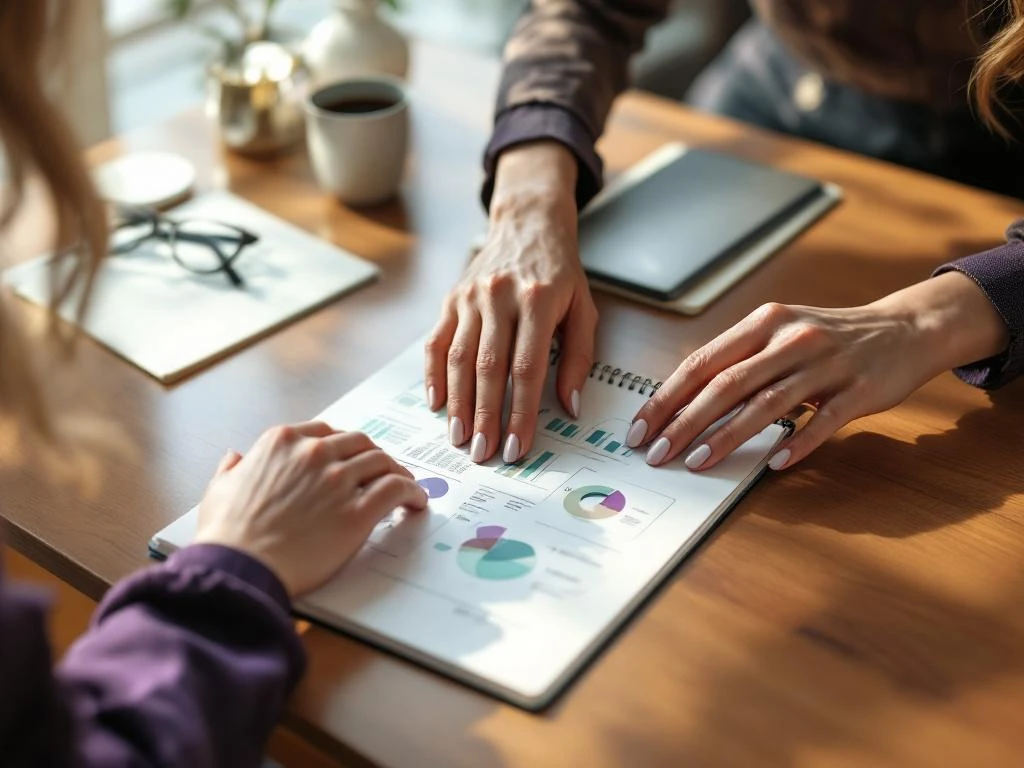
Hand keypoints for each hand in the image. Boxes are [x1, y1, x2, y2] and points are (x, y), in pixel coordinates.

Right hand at [195, 421, 428, 596]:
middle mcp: (314, 454)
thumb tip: (236, 457)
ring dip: (398, 472)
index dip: (345, 445)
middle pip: (360, 443)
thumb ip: (232, 469)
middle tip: (384, 470)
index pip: (327, 432)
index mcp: (283, 442)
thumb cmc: (227, 536)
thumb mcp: (219, 490)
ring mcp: (338, 481)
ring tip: (406, 486)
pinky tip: (415, 502)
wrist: (240, 568)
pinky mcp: (357, 512)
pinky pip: (396, 490)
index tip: (353, 457)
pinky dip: (411, 492)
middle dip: (374, 456)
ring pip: (382, 463)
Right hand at [425, 141, 598, 464]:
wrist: (528, 223)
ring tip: (460, 438)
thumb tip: (570, 407)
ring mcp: (470, 297)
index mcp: (538, 301)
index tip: (518, 447)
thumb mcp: (584, 308)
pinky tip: (436, 404)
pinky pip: (436, 342)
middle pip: (489, 369)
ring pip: (459, 359)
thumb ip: (579, 357)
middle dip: (486, 417)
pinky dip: (433, 376)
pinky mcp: (451, 298)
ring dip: (458, 404)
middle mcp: (500, 298)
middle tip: (483, 454)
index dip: (521, 412)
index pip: (527, 368)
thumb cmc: (560, 272)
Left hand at [626, 273, 1008, 471]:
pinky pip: (823, 420)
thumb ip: (738, 360)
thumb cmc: (828, 337)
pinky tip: (774, 464)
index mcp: (764, 323)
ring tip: (698, 463)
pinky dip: (798, 443)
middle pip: (727, 385)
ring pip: (767, 404)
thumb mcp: (779, 334)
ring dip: (727, 437)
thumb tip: (682, 401)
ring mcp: (826, 364)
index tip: (640, 428)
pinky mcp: (859, 389)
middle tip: (658, 454)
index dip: (667, 397)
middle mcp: (790, 339)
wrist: (905, 328)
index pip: (702, 362)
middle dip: (685, 422)